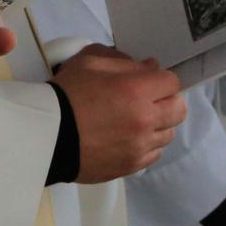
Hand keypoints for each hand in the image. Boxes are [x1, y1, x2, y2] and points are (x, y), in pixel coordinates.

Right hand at [51, 44, 186, 182]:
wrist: (46, 135)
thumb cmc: (66, 93)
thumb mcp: (89, 62)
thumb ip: (122, 60)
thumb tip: (149, 67)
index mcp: (136, 90)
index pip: (172, 82)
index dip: (160, 79)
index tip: (147, 81)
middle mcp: (145, 119)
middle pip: (179, 109)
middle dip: (167, 101)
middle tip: (147, 100)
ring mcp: (141, 145)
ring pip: (168, 133)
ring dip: (157, 124)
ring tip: (133, 122)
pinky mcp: (132, 165)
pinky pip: (153, 154)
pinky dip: (145, 145)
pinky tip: (126, 139)